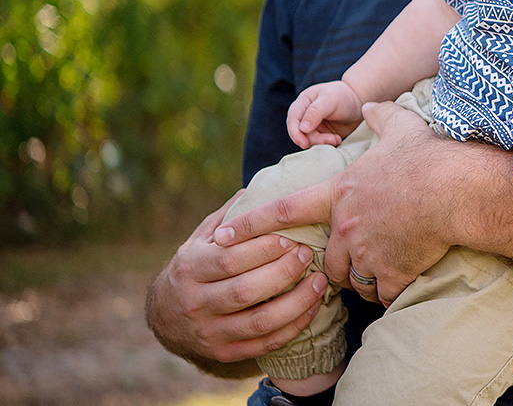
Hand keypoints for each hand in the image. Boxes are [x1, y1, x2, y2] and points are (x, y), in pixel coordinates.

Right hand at [146, 191, 327, 370]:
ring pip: (259, 322)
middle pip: (246, 291)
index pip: (230, 259)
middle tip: (307, 255)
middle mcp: (195, 303)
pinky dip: (293, 327)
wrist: (164, 316)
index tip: (291, 237)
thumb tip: (256, 187)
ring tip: (319, 281)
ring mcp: (209, 332)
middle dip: (283, 272)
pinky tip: (312, 307)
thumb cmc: (194, 267)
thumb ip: (227, 216)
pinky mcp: (224, 353)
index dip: (264, 249)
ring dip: (296, 302)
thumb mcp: (200, 239)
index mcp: (190, 268)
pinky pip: (265, 344)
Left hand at [217, 101, 456, 307]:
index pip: (284, 211)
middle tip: (353, 260)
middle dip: (334, 264)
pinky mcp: (391, 273)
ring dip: (363, 279)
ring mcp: (366, 252)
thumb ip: (380, 117)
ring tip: (383, 271)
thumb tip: (370, 107)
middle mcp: (345, 226)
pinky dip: (391, 290)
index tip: (223, 237)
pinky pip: (383, 293)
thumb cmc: (428, 157)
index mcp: (339, 193)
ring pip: (352, 279)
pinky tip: (405, 280)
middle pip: (324, 260)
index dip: (251, 225)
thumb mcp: (401, 126)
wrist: (455, 190)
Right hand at [286, 80, 364, 147]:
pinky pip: (319, 144)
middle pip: (300, 133)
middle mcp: (305, 115)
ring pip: (309, 141)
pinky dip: (327, 145)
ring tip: (336, 139)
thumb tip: (302, 128)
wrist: (359, 102)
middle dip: (314, 140)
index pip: (292, 120)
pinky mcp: (321, 135)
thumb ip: (315, 112)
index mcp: (303, 103)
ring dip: (322, 143)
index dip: (296, 133)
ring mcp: (313, 126)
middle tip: (331, 140)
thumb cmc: (343, 96)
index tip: (305, 143)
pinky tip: (337, 140)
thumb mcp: (330, 99)